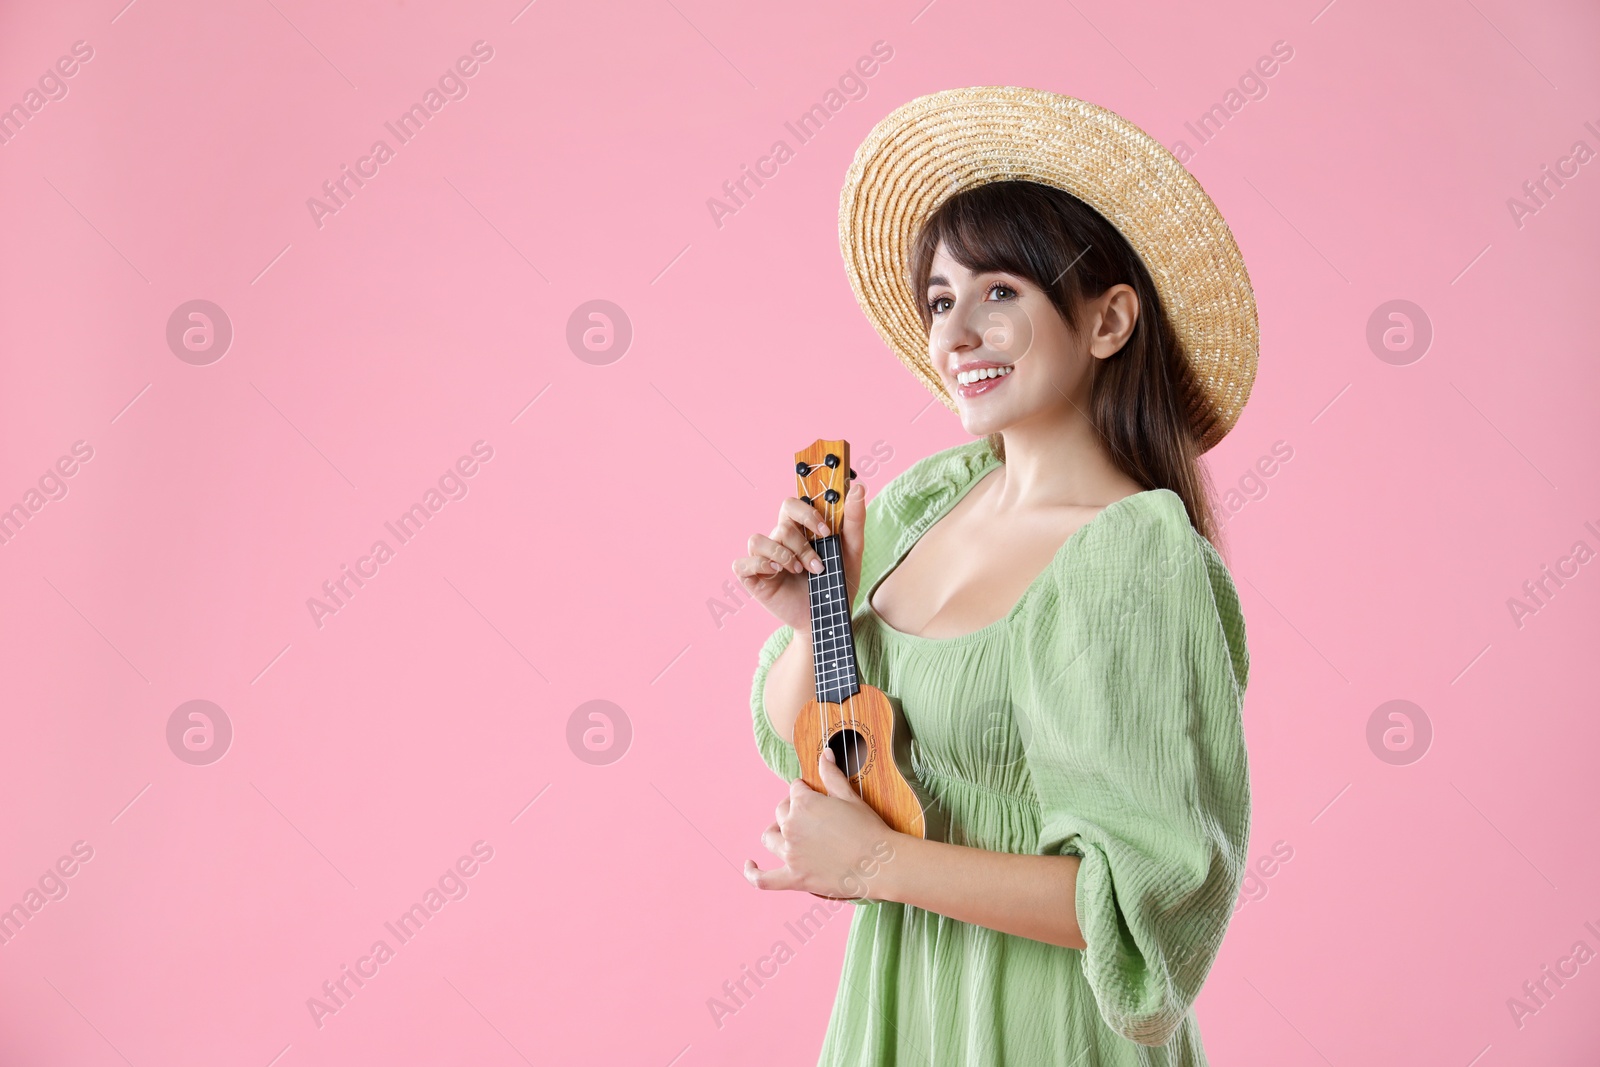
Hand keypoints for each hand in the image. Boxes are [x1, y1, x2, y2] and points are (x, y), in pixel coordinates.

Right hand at [730, 482, 866, 633]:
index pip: (792, 504)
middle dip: (800, 543)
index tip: (825, 532)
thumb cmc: (836, 585)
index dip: (806, 512)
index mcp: (800, 530)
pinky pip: (742, 562)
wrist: (828, 620)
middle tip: (817, 563)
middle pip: (780, 523)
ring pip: (758, 539)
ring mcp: (764, 559)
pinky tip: (778, 572)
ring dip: (783, 555)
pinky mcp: (753, 578)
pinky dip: (760, 564)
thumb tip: (858, 487)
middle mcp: (779, 541)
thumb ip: (853, 521)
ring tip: (800, 572)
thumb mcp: (852, 553)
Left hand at [744, 748, 901, 900]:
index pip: (795, 789)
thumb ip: (832, 775)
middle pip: (781, 811)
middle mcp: (791, 826)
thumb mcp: (850, 797)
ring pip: (770, 837)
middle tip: (814, 817)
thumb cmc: (869, 829)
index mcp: (803, 803)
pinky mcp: (795, 878)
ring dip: (775, 831)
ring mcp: (790, 854)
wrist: (879, 864)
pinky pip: (764, 879)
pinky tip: (748, 865)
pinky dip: (752, 873)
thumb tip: (825, 754)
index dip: (807, 791)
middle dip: (793, 809)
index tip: (819, 797)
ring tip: (786, 832)